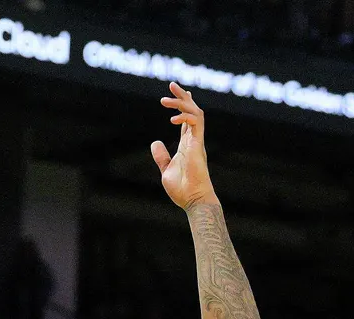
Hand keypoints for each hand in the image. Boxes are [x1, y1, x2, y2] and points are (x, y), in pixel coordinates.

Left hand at [151, 83, 215, 210]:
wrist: (193, 200)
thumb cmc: (182, 189)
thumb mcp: (166, 170)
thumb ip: (161, 156)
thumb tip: (155, 143)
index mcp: (187, 144)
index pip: (187, 120)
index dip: (182, 106)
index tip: (175, 94)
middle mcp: (193, 140)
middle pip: (192, 111)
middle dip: (182, 96)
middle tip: (171, 85)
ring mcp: (197, 141)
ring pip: (195, 112)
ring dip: (182, 102)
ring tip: (167, 97)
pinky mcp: (198, 144)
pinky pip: (196, 122)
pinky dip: (185, 116)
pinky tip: (172, 119)